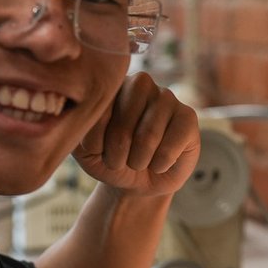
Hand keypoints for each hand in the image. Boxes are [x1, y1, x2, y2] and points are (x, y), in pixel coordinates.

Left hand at [73, 73, 199, 195]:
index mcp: (111, 85)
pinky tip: (158, 163)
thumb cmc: (108, 160)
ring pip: (149, 134)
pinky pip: (171, 144)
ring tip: (136, 163)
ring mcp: (167, 97)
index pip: (100, 106)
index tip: (95, 150)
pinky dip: (160, 163)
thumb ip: (78, 128)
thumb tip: (79, 115)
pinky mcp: (188, 117)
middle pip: (125, 118)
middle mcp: (140, 84)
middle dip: (117, 151)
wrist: (136, 183)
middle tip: (116, 162)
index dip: (95, 138)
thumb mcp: (84, 148)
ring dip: (138, 160)